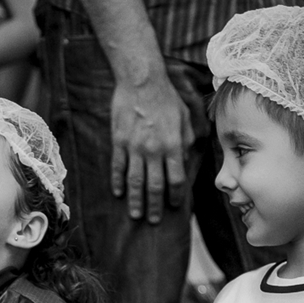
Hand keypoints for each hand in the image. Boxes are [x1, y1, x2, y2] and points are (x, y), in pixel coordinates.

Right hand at [109, 72, 192, 224]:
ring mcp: (134, 147)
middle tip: (155, 221)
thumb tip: (184, 163)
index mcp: (173, 145)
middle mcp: (154, 150)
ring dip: (136, 201)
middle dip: (156, 206)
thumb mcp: (184, 119)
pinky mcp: (119, 141)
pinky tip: (118, 193)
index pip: (176, 179)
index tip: (175, 205)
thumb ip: (185, 142)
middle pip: (155, 186)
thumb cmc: (166, 98)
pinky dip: (118, 182)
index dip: (176, 196)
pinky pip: (118, 167)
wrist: (141, 81)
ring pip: (135, 181)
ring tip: (136, 215)